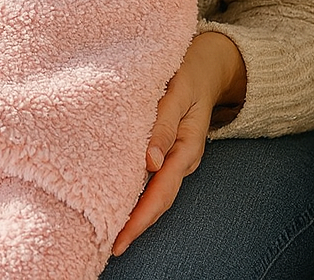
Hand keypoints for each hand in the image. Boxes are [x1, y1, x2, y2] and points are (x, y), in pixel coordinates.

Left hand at [111, 31, 245, 254]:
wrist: (205, 66)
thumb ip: (163, 124)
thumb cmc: (186, 74)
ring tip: (108, 230)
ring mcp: (176, 156)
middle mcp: (182, 158)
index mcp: (187, 147)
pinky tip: (118, 197)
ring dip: (135, 211)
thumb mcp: (177, 92)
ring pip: (155, 191)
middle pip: (159, 199)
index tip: (120, 238)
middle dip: (136, 224)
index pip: (161, 191)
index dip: (140, 217)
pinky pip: (153, 177)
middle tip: (110, 247)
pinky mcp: (168, 149)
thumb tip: (149, 163)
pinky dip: (136, 191)